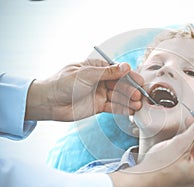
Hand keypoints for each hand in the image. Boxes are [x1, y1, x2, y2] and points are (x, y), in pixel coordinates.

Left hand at [25, 59, 142, 120]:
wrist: (49, 103)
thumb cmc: (63, 83)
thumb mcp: (86, 74)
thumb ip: (108, 72)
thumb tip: (126, 66)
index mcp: (97, 68)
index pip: (118, 71)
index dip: (130, 77)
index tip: (140, 82)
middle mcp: (100, 80)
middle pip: (120, 85)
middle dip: (131, 90)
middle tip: (140, 96)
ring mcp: (100, 93)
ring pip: (118, 97)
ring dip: (129, 101)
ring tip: (138, 105)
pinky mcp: (98, 106)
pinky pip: (113, 107)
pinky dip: (122, 109)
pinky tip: (131, 110)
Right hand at [109, 114, 193, 186]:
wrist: (141, 181)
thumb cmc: (159, 168)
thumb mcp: (181, 144)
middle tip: (190, 121)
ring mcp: (191, 177)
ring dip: (190, 140)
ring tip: (182, 131)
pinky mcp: (182, 176)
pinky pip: (187, 159)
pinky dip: (184, 149)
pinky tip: (176, 142)